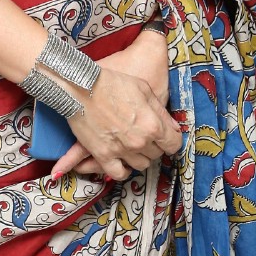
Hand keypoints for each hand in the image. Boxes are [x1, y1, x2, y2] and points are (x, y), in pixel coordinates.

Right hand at [50, 26, 179, 181]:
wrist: (81, 86)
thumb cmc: (113, 82)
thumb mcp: (144, 90)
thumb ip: (161, 112)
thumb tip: (174, 129)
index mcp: (153, 125)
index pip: (173, 144)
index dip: (172, 139)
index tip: (167, 136)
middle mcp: (139, 142)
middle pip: (157, 154)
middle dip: (155, 145)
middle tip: (147, 136)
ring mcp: (121, 150)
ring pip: (141, 165)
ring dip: (140, 156)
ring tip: (135, 146)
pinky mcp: (103, 155)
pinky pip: (119, 173)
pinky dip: (123, 170)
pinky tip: (124, 162)